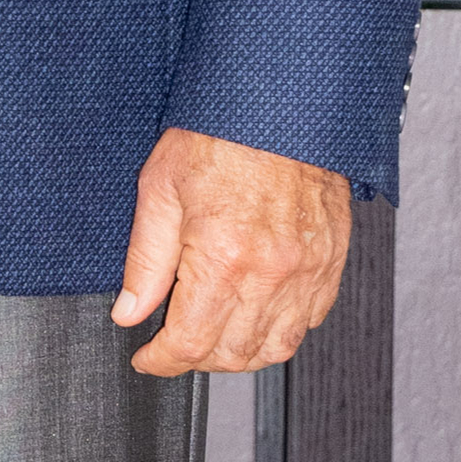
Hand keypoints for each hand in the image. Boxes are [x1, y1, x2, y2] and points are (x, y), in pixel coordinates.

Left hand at [110, 131, 350, 377]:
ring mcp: (308, 269)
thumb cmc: (220, 134)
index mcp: (225, 257)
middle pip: (234, 355)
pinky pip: (311, 319)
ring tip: (216, 334)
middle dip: (197, 359)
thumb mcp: (160, 189)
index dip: (161, 360)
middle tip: (176, 341)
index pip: (190, 344)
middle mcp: (272, 271)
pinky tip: (258, 311)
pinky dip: (282, 328)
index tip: (148, 356)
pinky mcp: (331, 259)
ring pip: (277, 347)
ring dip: (241, 353)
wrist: (278, 101)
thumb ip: (145, 261)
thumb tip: (129, 311)